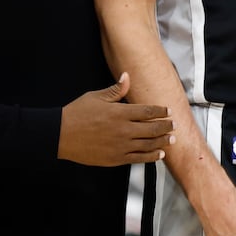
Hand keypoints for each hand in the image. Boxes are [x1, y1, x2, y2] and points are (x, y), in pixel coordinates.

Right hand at [58, 73, 173, 165]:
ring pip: (148, 144)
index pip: (147, 112)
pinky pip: (139, 158)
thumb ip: (115, 90)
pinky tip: (159, 154)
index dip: (160, 111)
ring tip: (171, 140)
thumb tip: (127, 77)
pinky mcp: (116, 159)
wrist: (61, 135)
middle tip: (174, 125)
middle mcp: (123, 130)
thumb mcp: (96, 97)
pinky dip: (151, 156)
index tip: (168, 111)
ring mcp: (120, 146)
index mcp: (120, 113)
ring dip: (162, 142)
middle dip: (165, 127)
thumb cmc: (77, 113)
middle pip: (152, 129)